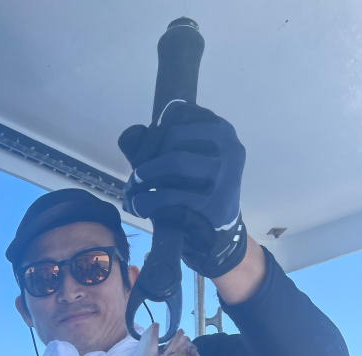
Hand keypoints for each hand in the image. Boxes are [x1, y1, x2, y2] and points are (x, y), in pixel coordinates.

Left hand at [118, 102, 246, 278]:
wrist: (219, 236)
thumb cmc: (198, 192)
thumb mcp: (189, 162)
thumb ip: (163, 145)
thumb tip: (132, 136)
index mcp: (222, 131)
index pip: (181, 113)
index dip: (156, 131)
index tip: (146, 151)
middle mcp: (229, 149)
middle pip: (174, 137)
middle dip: (147, 157)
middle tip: (135, 176)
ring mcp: (224, 176)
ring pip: (172, 161)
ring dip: (143, 176)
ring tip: (132, 189)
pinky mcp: (211, 204)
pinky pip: (168, 195)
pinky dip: (145, 201)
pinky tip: (137, 205)